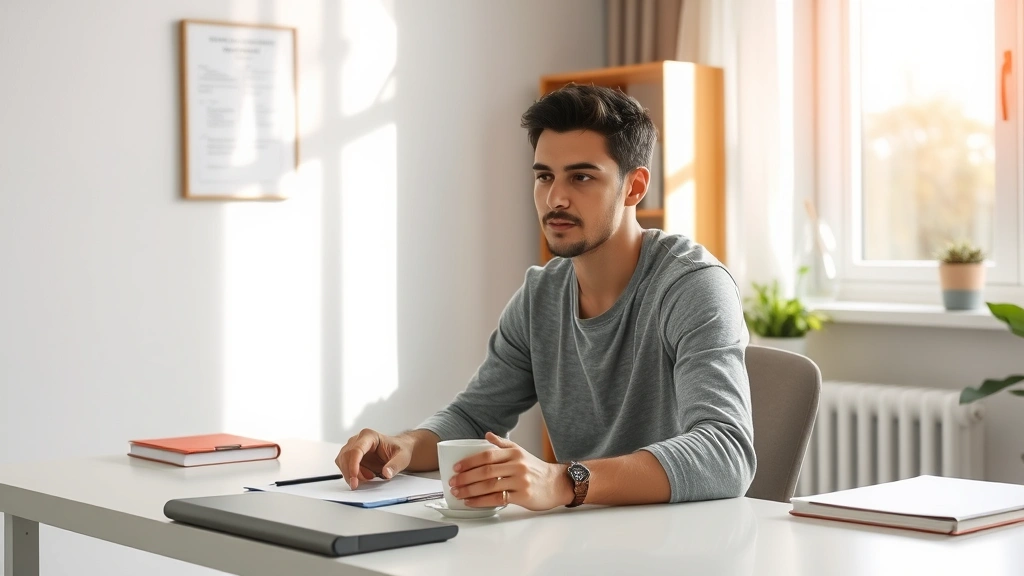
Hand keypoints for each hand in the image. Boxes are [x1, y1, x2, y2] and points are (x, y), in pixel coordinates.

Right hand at [335, 429, 412, 489]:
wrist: (398, 450)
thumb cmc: (399, 450)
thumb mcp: (403, 458)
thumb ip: (395, 465)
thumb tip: (386, 473)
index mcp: (369, 436)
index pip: (356, 450)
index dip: (353, 465)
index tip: (354, 478)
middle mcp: (358, 439)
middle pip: (346, 456)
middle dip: (351, 473)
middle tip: (361, 483)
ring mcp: (353, 447)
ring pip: (342, 461)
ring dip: (351, 474)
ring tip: (369, 477)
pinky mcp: (351, 455)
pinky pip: (344, 466)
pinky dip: (351, 474)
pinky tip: (364, 476)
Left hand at [447, 432, 572, 510]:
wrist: (556, 484)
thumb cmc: (536, 469)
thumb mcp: (521, 451)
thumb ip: (503, 444)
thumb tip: (486, 434)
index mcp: (514, 453)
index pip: (487, 455)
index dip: (469, 461)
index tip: (456, 467)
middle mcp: (517, 465)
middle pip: (486, 471)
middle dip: (466, 477)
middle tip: (453, 482)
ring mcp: (520, 481)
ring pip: (490, 486)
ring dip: (470, 490)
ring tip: (458, 493)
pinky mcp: (522, 496)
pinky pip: (497, 499)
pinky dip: (481, 501)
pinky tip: (471, 502)